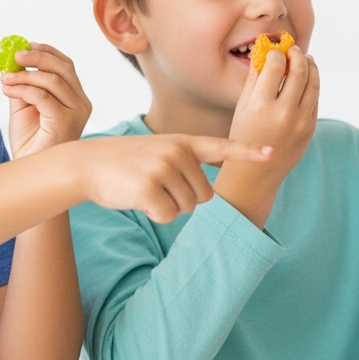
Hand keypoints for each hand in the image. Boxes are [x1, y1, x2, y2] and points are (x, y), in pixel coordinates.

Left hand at [1, 44, 92, 157]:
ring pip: (52, 80)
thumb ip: (24, 85)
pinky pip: (42, 96)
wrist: (31, 169)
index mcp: (75, 97)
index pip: (67, 66)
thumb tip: (13, 63)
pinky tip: (7, 90)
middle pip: (63, 68)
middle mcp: (81, 103)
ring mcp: (76, 112)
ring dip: (24, 75)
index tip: (25, 45)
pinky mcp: (65, 121)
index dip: (47, 52)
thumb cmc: (31, 141)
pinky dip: (22, 88)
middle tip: (14, 56)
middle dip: (37, 57)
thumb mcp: (25, 106)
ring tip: (5, 79)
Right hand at [72, 134, 272, 222]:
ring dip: (169, 207)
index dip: (248, 152)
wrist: (86, 164)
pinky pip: (169, 216)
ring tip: (146, 188)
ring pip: (188, 208)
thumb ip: (187, 164)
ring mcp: (163, 169)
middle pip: (205, 195)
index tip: (272, 152)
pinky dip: (155, 214)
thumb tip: (209, 195)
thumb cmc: (127, 163)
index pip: (222, 147)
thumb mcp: (160, 151)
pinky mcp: (149, 189)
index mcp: (184, 143)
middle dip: (185, 198)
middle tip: (157, 184)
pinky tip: (138, 199)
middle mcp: (178, 153)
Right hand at [216, 47, 319, 226]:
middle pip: (299, 71)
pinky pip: (315, 99)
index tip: (275, 51)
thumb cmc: (244, 135)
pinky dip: (313, 85)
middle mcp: (283, 113)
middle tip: (294, 49)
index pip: (275, 66)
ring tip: (306, 59)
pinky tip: (308, 78)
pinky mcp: (310, 128)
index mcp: (260, 105)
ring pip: (313, 84)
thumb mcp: (242, 107)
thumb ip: (253, 79)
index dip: (277, 53)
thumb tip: (263, 53)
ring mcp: (300, 122)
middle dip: (297, 55)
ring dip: (311, 67)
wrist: (257, 171)